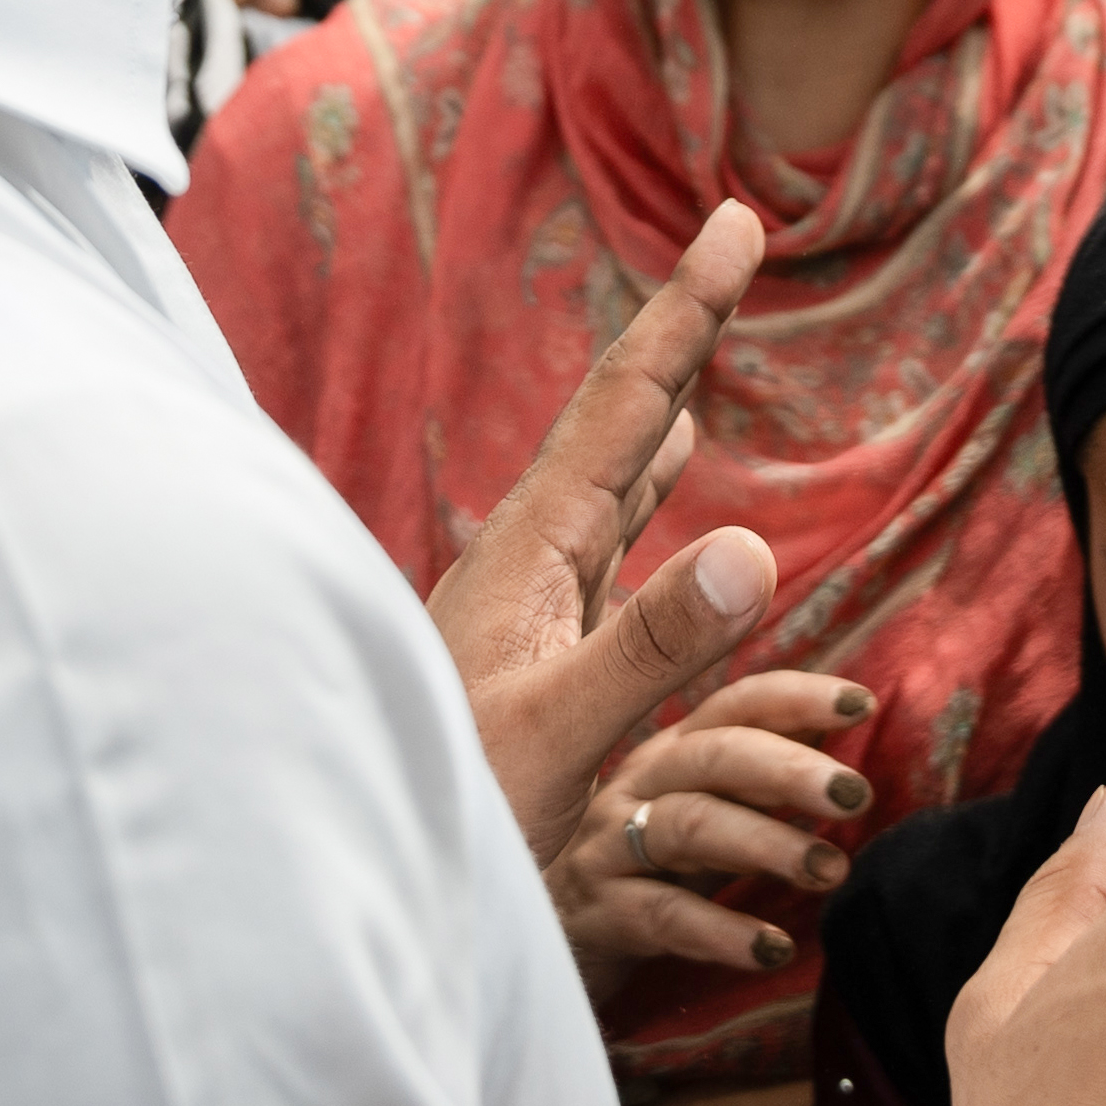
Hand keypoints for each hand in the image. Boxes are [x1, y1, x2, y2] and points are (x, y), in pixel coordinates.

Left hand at [433, 201, 779, 866]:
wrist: (353, 886)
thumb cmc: (444, 818)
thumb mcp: (555, 736)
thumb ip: (651, 645)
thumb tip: (751, 544)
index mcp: (530, 554)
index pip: (627, 405)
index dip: (688, 311)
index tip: (736, 220)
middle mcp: (525, 561)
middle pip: (620, 420)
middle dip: (682, 334)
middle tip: (731, 243)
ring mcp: (526, 607)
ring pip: (609, 481)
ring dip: (658, 414)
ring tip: (690, 362)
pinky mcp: (532, 655)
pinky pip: (605, 547)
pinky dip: (642, 498)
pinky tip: (645, 503)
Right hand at [556, 666, 877, 989]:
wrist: (548, 936)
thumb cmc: (645, 866)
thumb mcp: (704, 810)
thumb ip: (761, 773)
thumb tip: (842, 726)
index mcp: (674, 752)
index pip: (736, 706)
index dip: (796, 696)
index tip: (860, 703)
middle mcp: (639, 786)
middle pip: (713, 756)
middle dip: (787, 768)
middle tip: (856, 795)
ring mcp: (611, 847)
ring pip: (688, 827)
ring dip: (765, 844)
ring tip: (830, 871)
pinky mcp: (598, 912)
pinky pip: (663, 916)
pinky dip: (721, 932)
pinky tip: (771, 948)